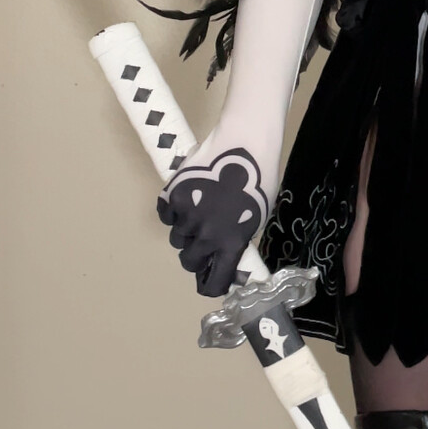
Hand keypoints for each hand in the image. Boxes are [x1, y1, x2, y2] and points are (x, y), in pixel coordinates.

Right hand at [157, 144, 270, 296]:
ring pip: (178, 237)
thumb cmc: (260, 178)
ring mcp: (187, 216)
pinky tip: (188, 196)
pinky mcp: (172, 196)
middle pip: (189, 261)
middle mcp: (206, 236)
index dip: (210, 284)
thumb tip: (227, 256)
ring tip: (201, 207)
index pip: (212, 283)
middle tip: (204, 237)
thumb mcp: (257, 217)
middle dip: (196, 254)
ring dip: (187, 229)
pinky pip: (167, 215)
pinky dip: (174, 210)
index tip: (210, 279)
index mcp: (231, 244)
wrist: (244, 144)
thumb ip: (238, 240)